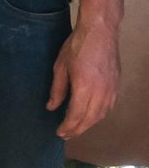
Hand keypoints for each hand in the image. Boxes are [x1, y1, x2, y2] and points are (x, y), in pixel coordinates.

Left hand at [48, 22, 119, 138]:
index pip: (76, 116)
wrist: (100, 31)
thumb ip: (57, 89)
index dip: (67, 127)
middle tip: (66, 136)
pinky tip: (90, 116)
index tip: (59, 133)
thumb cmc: (77, 46)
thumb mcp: (60, 67)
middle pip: (90, 119)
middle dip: (77, 130)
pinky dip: (99, 115)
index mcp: (85, 87)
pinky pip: (108, 106)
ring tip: (76, 129)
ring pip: (101, 115)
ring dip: (88, 125)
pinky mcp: (116, 84)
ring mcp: (111, 89)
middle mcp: (101, 91)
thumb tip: (52, 107)